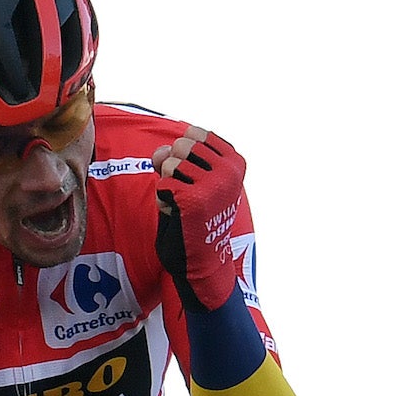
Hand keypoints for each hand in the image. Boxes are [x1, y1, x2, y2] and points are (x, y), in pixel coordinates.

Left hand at [154, 127, 246, 311]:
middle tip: (187, 195)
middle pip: (182, 146)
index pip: (195, 134)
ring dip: (168, 186)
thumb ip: (173, 158)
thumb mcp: (189, 180)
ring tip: (183, 207)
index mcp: (235, 162)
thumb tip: (160, 152)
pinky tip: (177, 216)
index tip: (196, 178)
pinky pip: (162, 186)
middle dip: (173, 168)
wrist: (204, 261)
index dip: (184, 154)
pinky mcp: (194, 200)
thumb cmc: (197, 219)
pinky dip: (163, 201)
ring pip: (170, 164)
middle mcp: (229, 170)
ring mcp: (213, 184)